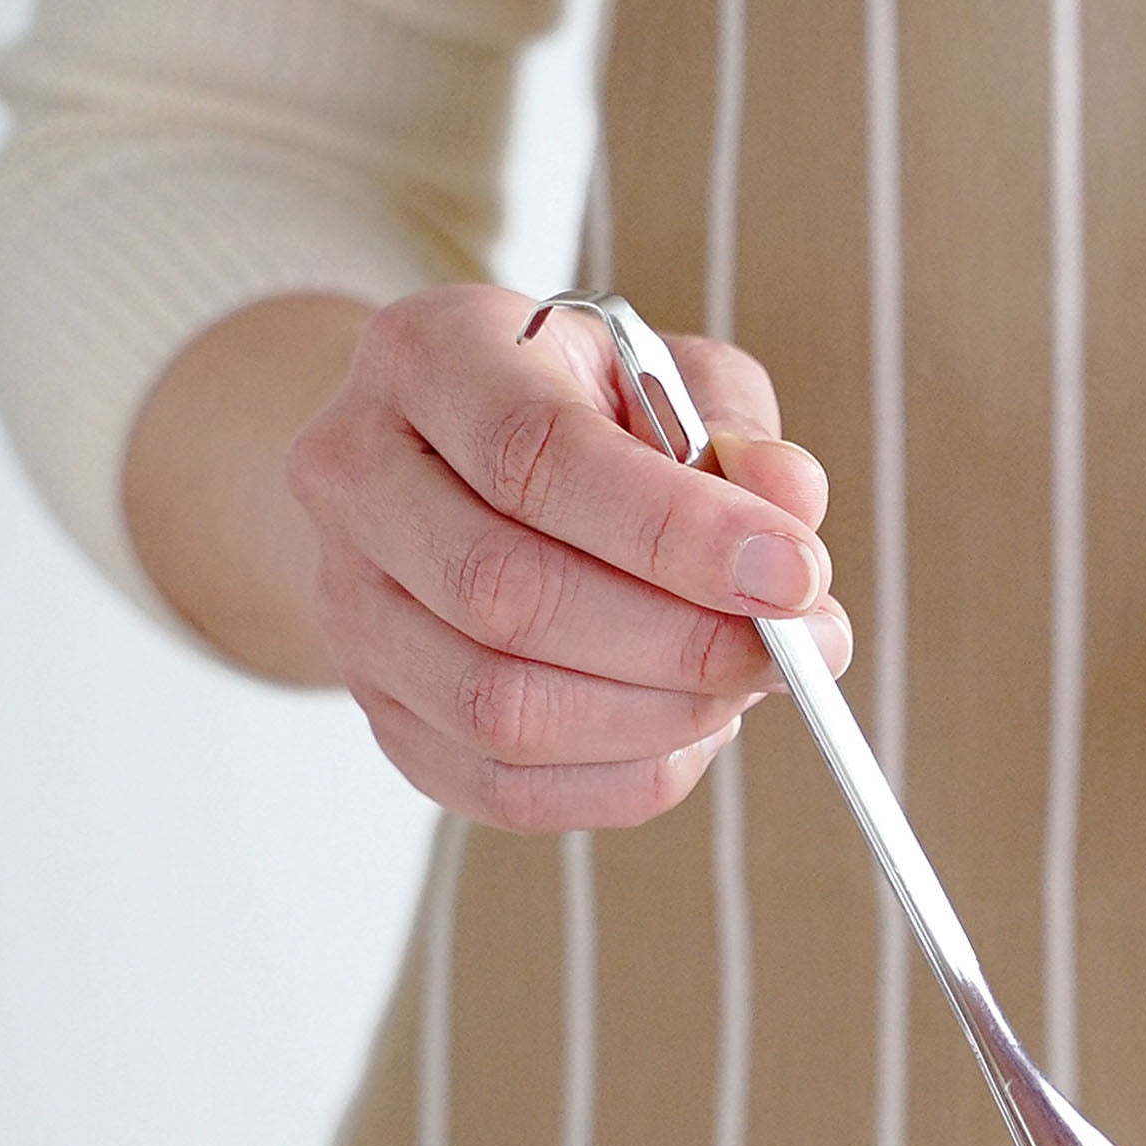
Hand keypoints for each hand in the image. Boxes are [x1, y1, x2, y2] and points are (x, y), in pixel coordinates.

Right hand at [277, 284, 850, 831]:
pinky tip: (687, 734)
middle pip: (507, 594)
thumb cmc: (586, 412)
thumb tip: (790, 503)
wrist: (459, 461)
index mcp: (429, 357)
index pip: (537, 456)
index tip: (796, 576)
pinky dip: (621, 781)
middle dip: (680, 643)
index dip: (676, 532)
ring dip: (656, 719)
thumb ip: (735, 428)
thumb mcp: (672, 376)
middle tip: (792, 651)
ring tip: (742, 686)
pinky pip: (501, 788)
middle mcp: (356, 477)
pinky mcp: (381, 711)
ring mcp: (349, 606)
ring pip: (499, 707)